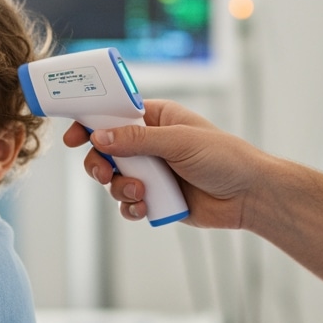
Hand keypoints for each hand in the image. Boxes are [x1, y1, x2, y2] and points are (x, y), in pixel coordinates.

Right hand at [61, 98, 271, 229]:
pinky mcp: (157, 198)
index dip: (91, 122)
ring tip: (142, 193)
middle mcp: (151, 144)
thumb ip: (138, 139)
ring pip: (115, 180)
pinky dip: (131, 207)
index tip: (73, 137)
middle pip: (106, 150)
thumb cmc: (224, 157)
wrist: (249, 196)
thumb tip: (100, 137)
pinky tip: (145, 208)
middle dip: (100, 163)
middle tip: (104, 173)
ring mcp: (152, 172)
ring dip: (121, 188)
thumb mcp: (179, 141)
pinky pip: (129, 204)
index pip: (114, 114)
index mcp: (157, 119)